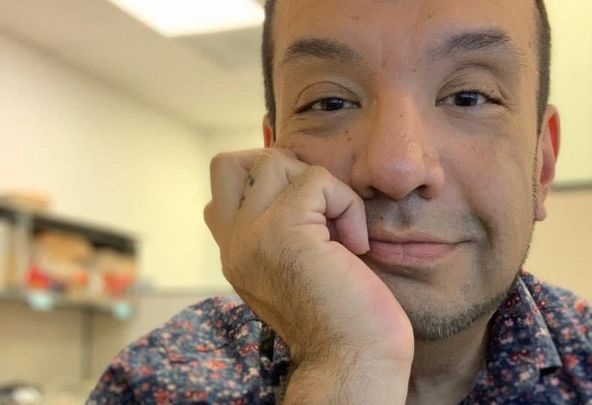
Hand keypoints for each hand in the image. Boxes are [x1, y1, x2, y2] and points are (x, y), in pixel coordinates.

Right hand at [204, 149, 412, 401]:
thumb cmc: (341, 317)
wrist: (353, 360)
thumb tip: (301, 184)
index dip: (266, 182)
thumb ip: (281, 231)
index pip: (222, 189)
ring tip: (338, 229)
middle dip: (281, 169)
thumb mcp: (298, 267)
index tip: (307, 212)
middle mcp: (234, 244)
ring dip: (320, 186)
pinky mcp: (282, 230)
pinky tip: (355, 245)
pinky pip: (317, 180)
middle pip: (229, 163)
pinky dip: (347, 204)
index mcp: (236, 253)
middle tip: (315, 208)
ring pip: (273, 161)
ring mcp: (252, 235)